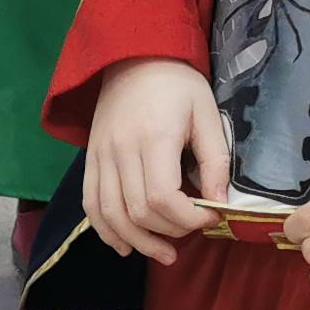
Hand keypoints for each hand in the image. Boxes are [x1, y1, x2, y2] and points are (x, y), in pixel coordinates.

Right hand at [87, 58, 226, 262]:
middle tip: (192, 230)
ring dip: (138, 242)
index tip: (209, 217)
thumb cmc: (178, 84)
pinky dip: (106, 231)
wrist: (134, 55)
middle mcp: (121, 150)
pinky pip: (91, 204)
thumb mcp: (207, 115)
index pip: (162, 198)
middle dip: (169, 232)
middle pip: (138, 211)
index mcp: (154, 137)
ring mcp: (101, 156)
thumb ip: (215, 161)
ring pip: (110, 215)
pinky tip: (126, 247)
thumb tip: (219, 204)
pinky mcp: (91, 159)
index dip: (188, 219)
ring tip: (164, 254)